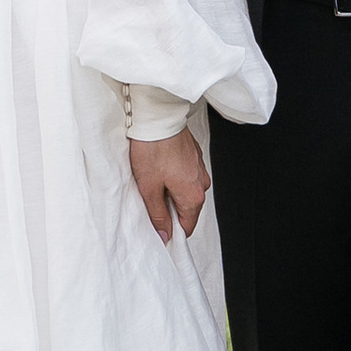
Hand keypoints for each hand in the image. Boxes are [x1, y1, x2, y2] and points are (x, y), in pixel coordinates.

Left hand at [129, 128, 208, 243]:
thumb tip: (165, 235)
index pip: (186, 227)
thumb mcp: (149, 188)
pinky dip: (173, 177)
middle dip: (168, 209)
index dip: (170, 232)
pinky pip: (185, 176)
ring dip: (170, 191)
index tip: (156, 229)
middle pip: (186, 209)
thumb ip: (158, 215)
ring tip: (152, 180)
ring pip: (185, 191)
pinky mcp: (194, 157)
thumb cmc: (152, 148)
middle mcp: (202, 183)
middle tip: (148, 198)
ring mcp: (200, 169)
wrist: (158, 116)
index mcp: (193, 196)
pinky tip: (159, 168)